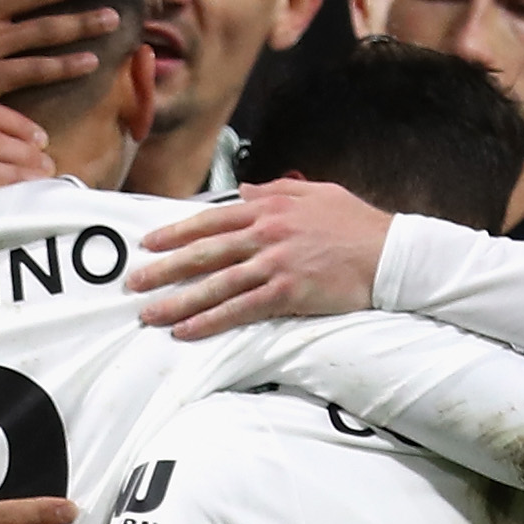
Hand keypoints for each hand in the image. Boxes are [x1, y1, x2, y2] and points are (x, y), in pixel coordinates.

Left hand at [131, 177, 392, 337]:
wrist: (390, 253)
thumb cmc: (356, 224)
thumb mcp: (314, 193)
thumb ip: (275, 192)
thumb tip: (245, 192)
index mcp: (269, 207)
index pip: (211, 220)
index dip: (176, 232)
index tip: (148, 243)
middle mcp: (266, 233)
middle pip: (204, 252)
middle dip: (164, 268)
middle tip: (134, 283)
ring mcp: (275, 264)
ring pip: (215, 284)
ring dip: (178, 300)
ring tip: (149, 314)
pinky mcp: (287, 293)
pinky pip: (239, 310)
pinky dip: (210, 321)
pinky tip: (186, 331)